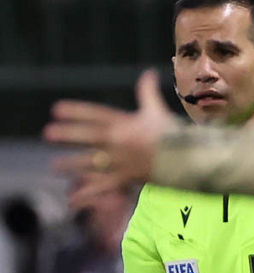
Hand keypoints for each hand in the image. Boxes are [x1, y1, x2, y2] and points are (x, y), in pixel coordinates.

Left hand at [44, 69, 178, 203]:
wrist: (188, 158)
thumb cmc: (171, 133)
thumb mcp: (157, 111)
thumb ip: (148, 92)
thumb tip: (149, 72)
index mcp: (125, 123)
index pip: (95, 114)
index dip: (75, 111)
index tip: (56, 109)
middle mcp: (120, 141)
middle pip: (89, 137)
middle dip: (68, 135)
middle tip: (48, 134)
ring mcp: (122, 160)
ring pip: (91, 162)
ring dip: (72, 165)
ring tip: (54, 166)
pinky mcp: (126, 178)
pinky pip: (103, 186)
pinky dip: (88, 194)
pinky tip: (72, 199)